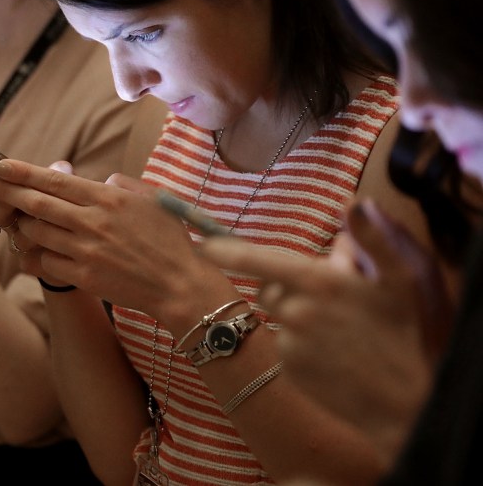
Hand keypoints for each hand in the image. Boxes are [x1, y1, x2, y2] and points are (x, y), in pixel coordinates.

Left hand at [0, 161, 215, 314]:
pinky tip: (30, 252)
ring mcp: (86, 250)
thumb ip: (121, 185)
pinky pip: (46, 263)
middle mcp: (93, 221)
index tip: (0, 165)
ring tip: (14, 220)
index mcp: (107, 198)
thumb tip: (100, 181)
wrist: (181, 286)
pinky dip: (35, 256)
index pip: (55, 180)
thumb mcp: (151, 200)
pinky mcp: (84, 277)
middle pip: (37, 203)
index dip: (23, 172)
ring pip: (36, 232)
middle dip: (6, 191)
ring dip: (22, 225)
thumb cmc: (169, 241)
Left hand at [200, 198, 446, 463]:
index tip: (201, 244)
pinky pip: (283, 345)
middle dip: (284, 286)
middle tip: (323, 298)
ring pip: (277, 316)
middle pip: (266, 287)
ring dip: (294, 316)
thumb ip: (373, 239)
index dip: (226, 251)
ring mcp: (290, 341)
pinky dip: (299, 344)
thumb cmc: (400, 335)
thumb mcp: (399, 282)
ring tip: (333, 331)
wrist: (403, 402)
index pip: (257, 260)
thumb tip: (353, 203)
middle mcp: (297, 310)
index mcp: (318, 282)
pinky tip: (328, 354)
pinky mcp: (289, 367)